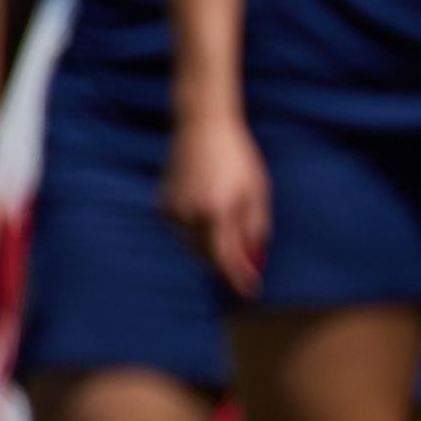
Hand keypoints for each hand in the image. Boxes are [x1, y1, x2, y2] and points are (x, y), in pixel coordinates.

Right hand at [163, 109, 269, 296]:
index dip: (238, 278)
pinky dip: (198, 235)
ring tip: (231, 238)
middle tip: (247, 269)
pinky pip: (184, 232)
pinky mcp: (163, 205)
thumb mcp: (257, 192)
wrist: (202, 128)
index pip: (226, 258)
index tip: (251, 292)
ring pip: (195, 246)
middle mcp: (189, 215)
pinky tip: (210, 220)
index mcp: (216, 211)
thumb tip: (253, 257)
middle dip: (228, 265)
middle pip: (209, 256)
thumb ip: (255, 228)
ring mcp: (172, 211)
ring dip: (213, 250)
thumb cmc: (237, 158)